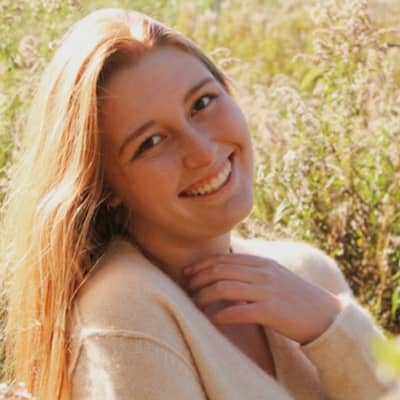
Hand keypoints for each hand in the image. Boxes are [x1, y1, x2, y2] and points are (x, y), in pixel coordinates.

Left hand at [183, 253, 343, 344]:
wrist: (325, 315)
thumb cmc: (295, 297)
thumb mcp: (275, 276)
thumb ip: (253, 271)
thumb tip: (226, 272)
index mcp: (262, 262)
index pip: (224, 258)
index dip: (202, 264)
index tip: (188, 272)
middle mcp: (263, 272)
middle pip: (220, 270)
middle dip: (199, 278)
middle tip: (187, 288)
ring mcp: (267, 290)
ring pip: (224, 288)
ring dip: (204, 296)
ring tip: (195, 304)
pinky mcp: (271, 311)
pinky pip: (238, 311)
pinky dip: (220, 316)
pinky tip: (212, 320)